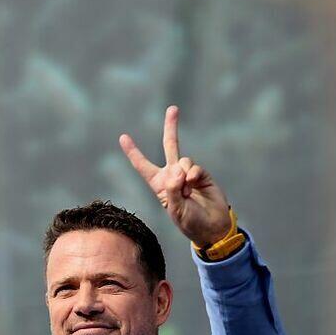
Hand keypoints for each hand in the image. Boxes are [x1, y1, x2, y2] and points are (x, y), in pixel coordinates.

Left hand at [120, 106, 231, 248]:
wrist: (212, 226)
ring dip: (184, 175)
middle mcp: (172, 175)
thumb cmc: (190, 222)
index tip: (123, 137)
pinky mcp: (202, 174)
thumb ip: (173, 190)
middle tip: (173, 109)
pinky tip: (195, 186)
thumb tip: (177, 169)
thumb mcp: (175, 210)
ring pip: (183, 160)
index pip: (143, 166)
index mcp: (159, 185)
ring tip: (187, 192)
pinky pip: (194, 167)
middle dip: (171, 127)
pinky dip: (194, 175)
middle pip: (170, 145)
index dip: (133, 152)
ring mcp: (188, 173)